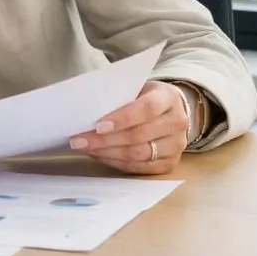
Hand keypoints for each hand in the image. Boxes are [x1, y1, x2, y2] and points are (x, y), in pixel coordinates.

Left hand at [68, 80, 187, 174]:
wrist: (170, 110)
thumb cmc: (145, 96)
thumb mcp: (135, 87)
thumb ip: (118, 97)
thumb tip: (86, 111)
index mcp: (169, 98)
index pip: (147, 109)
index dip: (122, 119)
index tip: (97, 126)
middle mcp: (177, 122)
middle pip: (139, 135)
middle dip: (105, 140)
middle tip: (79, 141)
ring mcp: (176, 145)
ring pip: (138, 155)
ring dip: (107, 153)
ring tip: (85, 149)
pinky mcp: (170, 163)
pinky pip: (140, 168)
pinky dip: (116, 163)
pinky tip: (99, 156)